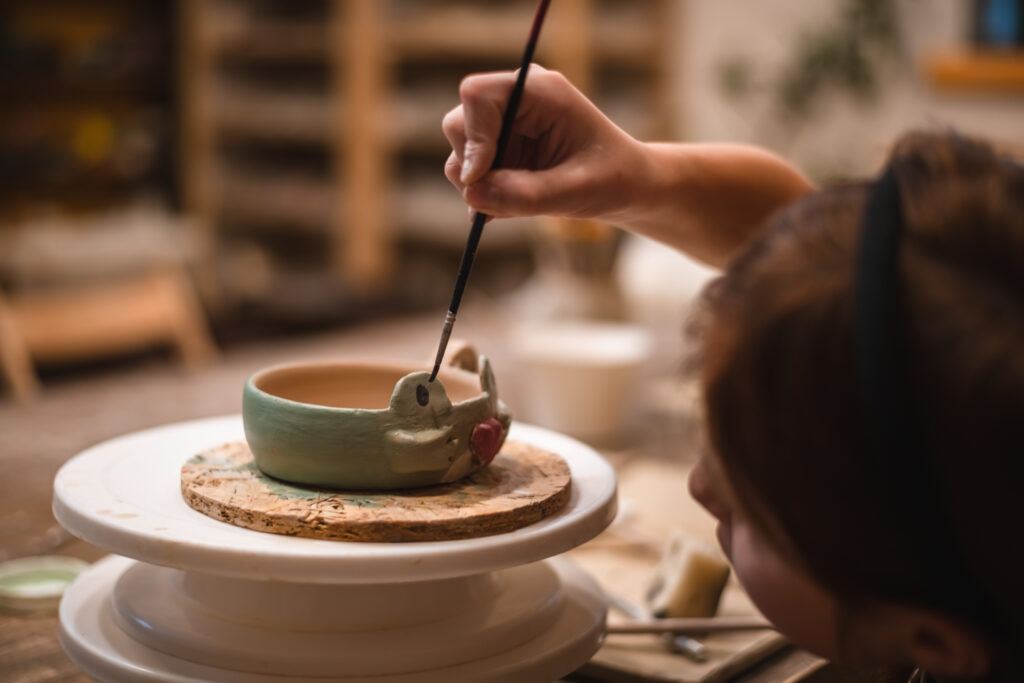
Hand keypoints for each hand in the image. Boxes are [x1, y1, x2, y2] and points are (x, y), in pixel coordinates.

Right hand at [442, 65, 645, 222]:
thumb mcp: (575, 191)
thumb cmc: (612, 179)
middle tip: (499, 201)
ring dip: (479, 188)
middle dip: (472, 167)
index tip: (480, 177)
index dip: (472, 136)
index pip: (478, 95)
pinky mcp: (499, 153)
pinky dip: (484, 198)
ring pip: (460, 155)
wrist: (626, 187)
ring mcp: (503, 128)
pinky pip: (470, 177)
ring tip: (519, 206)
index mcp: (539, 92)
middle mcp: (515, 102)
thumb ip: (524, 194)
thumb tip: (472, 195)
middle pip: (459, 124)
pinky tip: (514, 208)